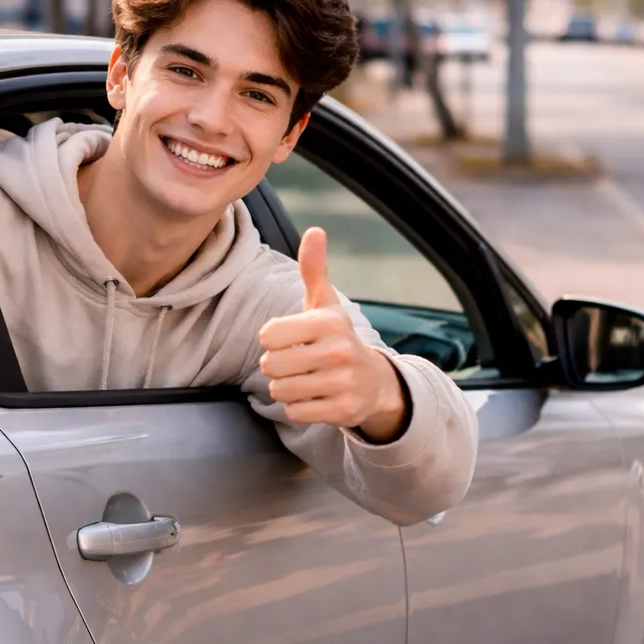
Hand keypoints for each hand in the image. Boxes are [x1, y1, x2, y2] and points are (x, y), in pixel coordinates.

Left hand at [258, 227, 408, 441]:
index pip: (268, 335)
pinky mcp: (342, 411)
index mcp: (328, 322)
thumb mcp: (325, 303)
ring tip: (305, 378)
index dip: (272, 339)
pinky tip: (315, 396)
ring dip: (285, 388)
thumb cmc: (336, 337)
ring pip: (279, 391)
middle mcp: (338, 352)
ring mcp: (342, 383)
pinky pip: (294, 412)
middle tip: (296, 362)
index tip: (289, 338)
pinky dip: (297, 407)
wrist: (375, 382)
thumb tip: (315, 230)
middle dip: (276, 366)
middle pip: (270, 365)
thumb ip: (313, 269)